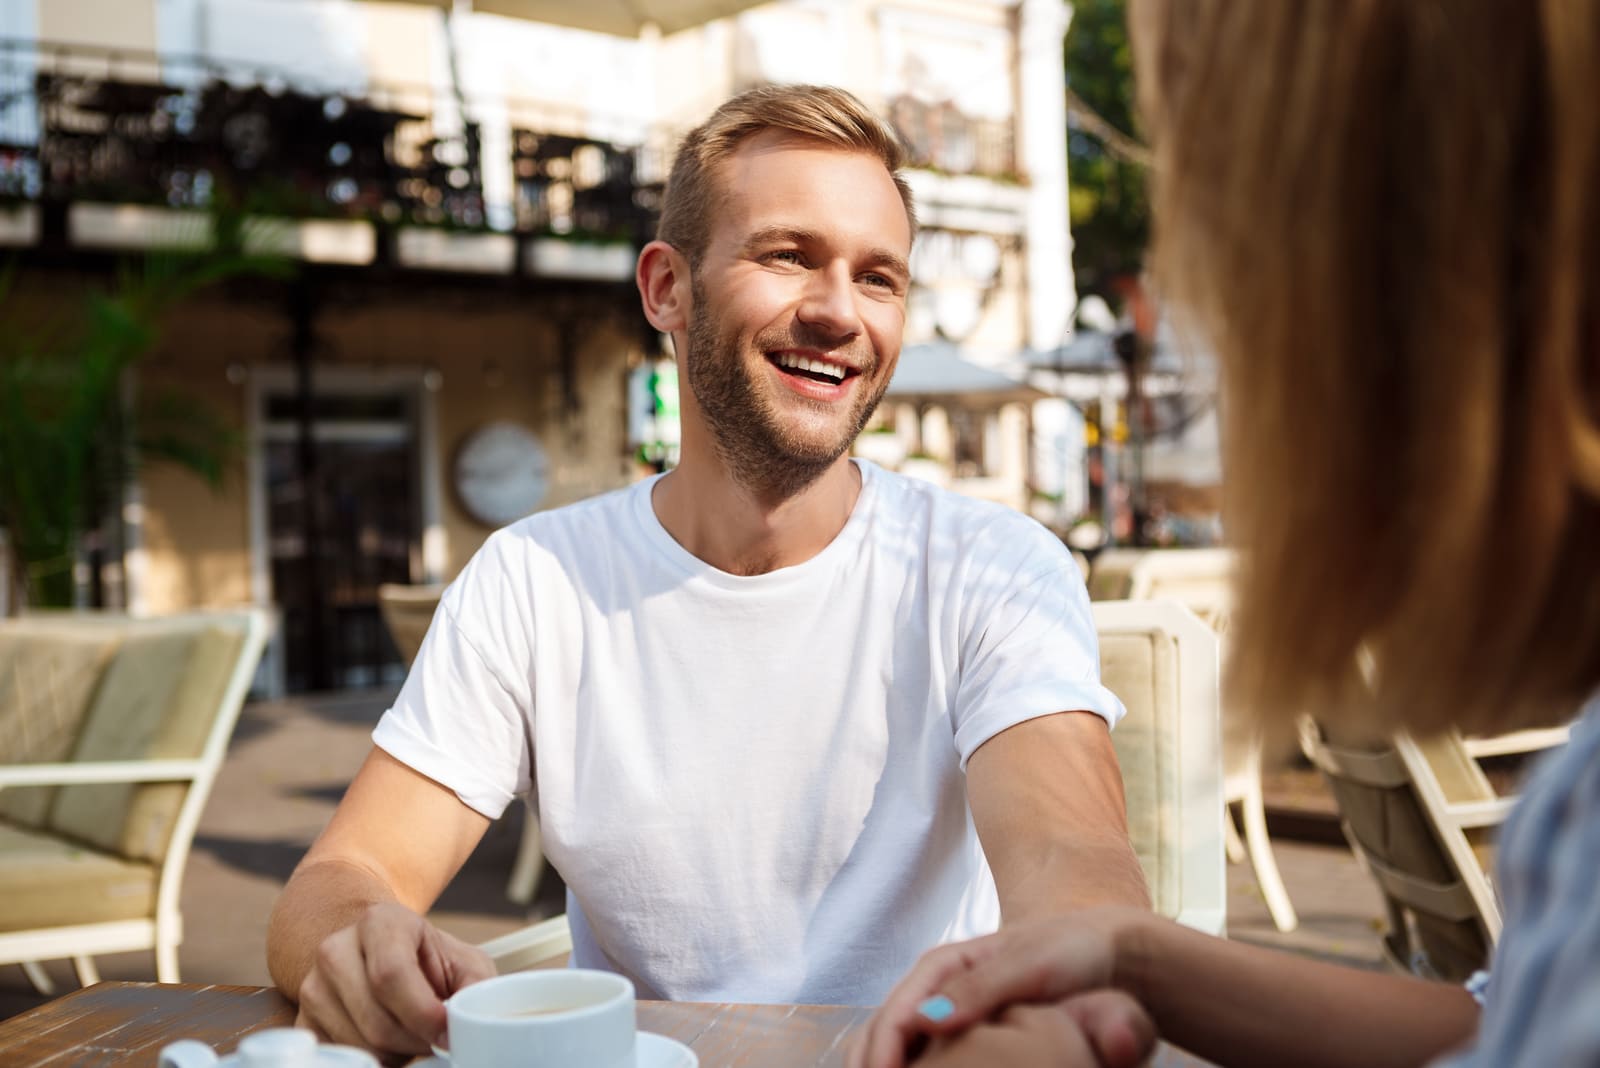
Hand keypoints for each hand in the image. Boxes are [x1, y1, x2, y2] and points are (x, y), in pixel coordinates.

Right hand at [293, 902, 495, 1056]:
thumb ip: (476, 988)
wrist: (379, 949)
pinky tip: (391, 1045)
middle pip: (375, 1019)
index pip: (390, 974)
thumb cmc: (428, 959)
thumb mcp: (464, 962)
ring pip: (358, 1044)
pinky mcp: (303, 1020)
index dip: (421, 1013)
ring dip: (396, 1054)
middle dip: (415, 1041)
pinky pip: (340, 1056)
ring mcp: (313, 986)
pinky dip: (374, 1060)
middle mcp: (337, 949)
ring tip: (415, 1037)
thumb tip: (471, 1023)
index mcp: (380, 922)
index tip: (445, 1032)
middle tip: (436, 1040)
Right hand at [850, 907, 1148, 1067]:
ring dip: (885, 1063)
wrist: (1106, 953)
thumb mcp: (1030, 966)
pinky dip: (911, 1067)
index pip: (899, 1008)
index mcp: (946, 962)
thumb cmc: (1071, 952)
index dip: (882, 1045)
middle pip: (890, 1025)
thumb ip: (981, 989)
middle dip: (872, 1058)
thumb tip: (927, 1020)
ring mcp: (951, 1008)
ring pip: (901, 1040)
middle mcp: (939, 985)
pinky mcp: (968, 1030)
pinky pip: (926, 1052)